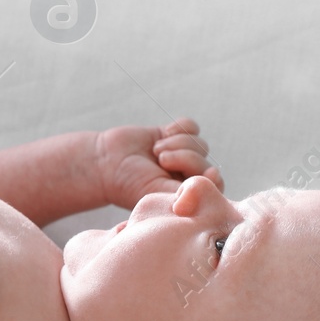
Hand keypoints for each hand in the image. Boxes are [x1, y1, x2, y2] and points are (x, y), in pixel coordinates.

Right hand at [95, 118, 221, 208]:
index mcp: (185, 195)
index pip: (214, 186)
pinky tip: (162, 135)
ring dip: (176, 143)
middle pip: (205, 160)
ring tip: (155, 152)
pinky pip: (190, 126)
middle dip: (184, 158)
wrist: (105, 164)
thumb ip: (187, 190)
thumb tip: (214, 178)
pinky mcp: (172, 136)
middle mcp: (186, 176)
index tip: (207, 173)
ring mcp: (180, 155)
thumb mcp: (158, 193)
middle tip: (160, 161)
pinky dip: (178, 128)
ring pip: (199, 142)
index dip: (212, 177)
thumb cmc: (129, 184)